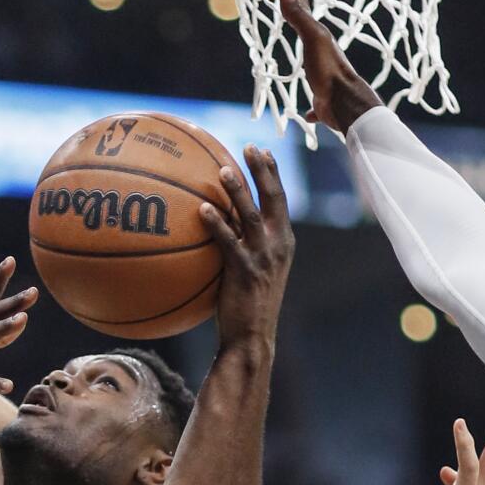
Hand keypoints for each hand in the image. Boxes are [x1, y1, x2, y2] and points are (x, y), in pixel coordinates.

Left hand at [200, 145, 294, 349]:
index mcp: (283, 242)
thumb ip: (242, 246)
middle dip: (263, 170)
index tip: (261, 151)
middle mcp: (278, 245)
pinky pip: (229, 242)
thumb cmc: (246, 306)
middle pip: (273, 199)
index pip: (279, 201)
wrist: (252, 338)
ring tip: (222, 170)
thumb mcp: (252, 271)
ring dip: (238, 191)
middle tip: (249, 147)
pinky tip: (202, 210)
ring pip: (251, 216)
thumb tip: (217, 224)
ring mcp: (263, 258)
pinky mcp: (245, 272)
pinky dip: (217, 224)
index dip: (272, 174)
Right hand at [269, 0, 382, 132]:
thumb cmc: (329, 71)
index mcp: (319, 38)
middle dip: (296, 17)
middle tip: (284, 3)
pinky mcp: (322, 101)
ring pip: (311, 62)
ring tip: (300, 49)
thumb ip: (300, 16)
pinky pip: (315, 104)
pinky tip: (309, 114)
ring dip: (305, 54)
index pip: (300, 8)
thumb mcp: (313, 38)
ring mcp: (322, 77)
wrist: (346, 106)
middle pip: (306, 30)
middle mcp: (322, 54)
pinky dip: (311, 109)